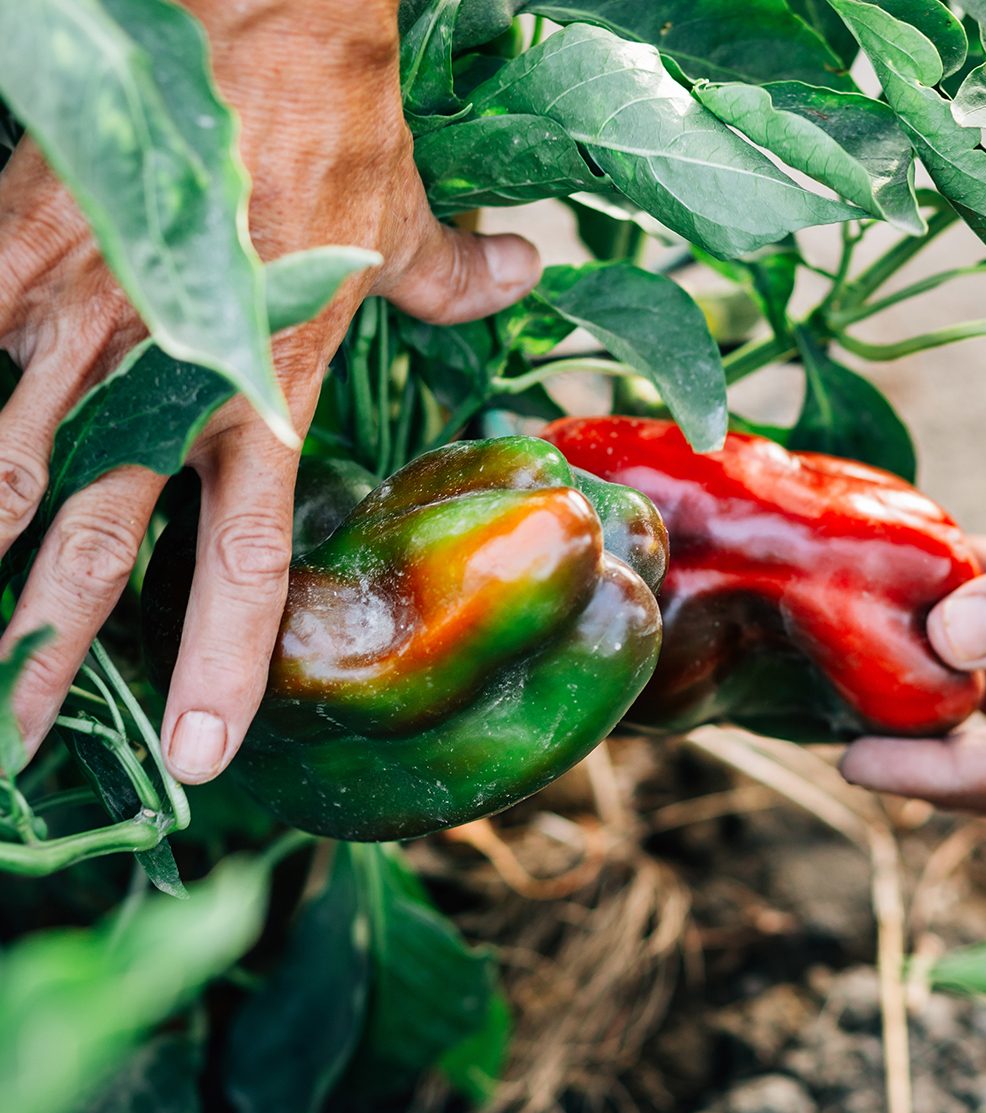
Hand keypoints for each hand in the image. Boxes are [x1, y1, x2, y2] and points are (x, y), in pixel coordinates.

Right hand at [0, 0, 540, 782]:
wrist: (262, 9)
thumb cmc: (338, 124)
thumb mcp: (406, 220)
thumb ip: (453, 275)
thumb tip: (518, 271)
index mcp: (268, 391)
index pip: (244, 560)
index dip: (221, 662)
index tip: (199, 749)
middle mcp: (166, 380)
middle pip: (94, 544)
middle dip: (48, 648)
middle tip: (20, 738)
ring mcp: (79, 319)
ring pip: (1, 463)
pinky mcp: (15, 250)